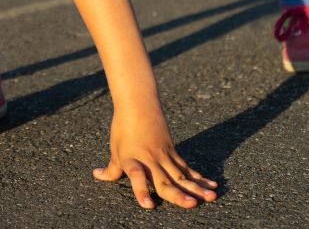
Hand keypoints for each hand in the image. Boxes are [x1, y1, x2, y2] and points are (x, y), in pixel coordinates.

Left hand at [92, 109, 217, 209]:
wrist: (139, 103)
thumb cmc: (124, 127)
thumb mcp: (115, 149)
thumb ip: (111, 168)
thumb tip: (97, 175)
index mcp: (131, 159)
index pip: (136, 176)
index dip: (141, 191)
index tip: (148, 206)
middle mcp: (149, 159)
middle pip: (164, 179)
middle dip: (178, 195)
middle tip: (192, 205)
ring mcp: (163, 155)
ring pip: (181, 175)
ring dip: (196, 188)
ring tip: (211, 197)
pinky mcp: (173, 151)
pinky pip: (187, 168)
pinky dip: (199, 178)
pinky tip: (211, 186)